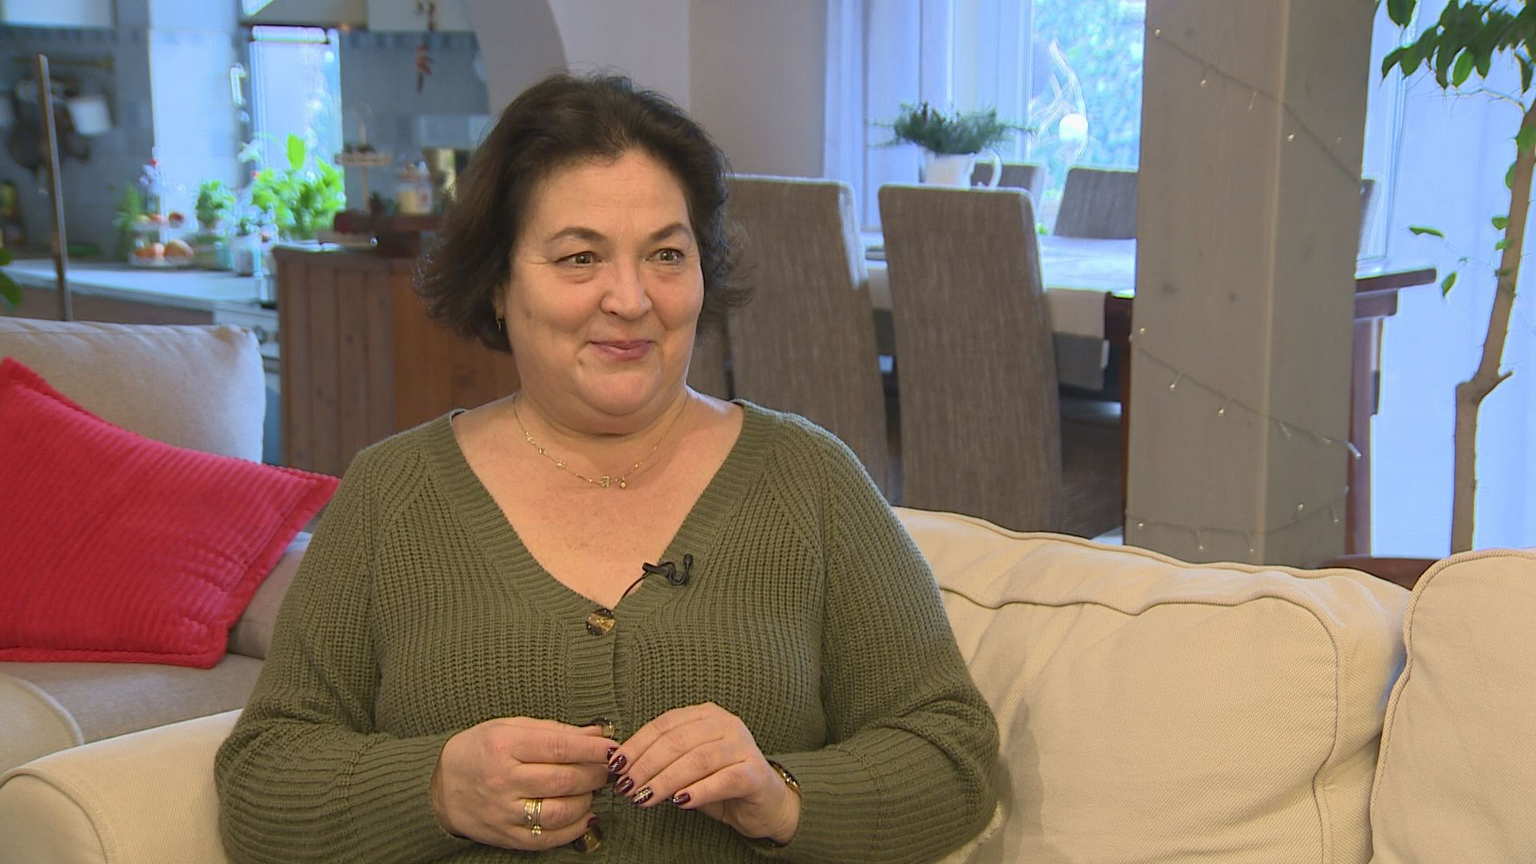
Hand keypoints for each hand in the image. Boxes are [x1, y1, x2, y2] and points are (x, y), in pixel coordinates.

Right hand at [431, 717, 616, 849]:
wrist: (440, 788)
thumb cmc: (479, 750)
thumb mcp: (509, 727)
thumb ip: (554, 729)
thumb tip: (597, 731)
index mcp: (503, 746)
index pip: (559, 746)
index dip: (593, 748)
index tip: (612, 747)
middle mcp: (503, 780)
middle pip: (564, 779)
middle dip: (595, 773)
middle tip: (608, 768)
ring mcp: (504, 812)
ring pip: (560, 811)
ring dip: (587, 800)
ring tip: (592, 790)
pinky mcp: (506, 836)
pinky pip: (548, 838)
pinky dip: (574, 828)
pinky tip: (583, 815)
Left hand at [608, 703, 799, 844]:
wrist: (765, 804)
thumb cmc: (720, 782)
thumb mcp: (687, 768)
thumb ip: (662, 761)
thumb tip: (622, 767)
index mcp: (706, 715)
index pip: (665, 724)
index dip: (637, 745)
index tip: (616, 766)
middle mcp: (727, 724)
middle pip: (678, 741)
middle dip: (646, 765)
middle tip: (627, 788)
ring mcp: (743, 746)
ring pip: (697, 759)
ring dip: (665, 780)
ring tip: (645, 798)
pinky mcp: (755, 773)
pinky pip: (723, 779)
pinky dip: (698, 791)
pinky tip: (680, 802)